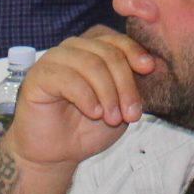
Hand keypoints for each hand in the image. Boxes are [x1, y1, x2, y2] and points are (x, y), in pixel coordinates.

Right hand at [3, 26, 155, 171]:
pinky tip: (94, 112)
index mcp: (92, 49)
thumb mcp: (120, 105)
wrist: (58, 153)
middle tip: (130, 114)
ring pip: (90, 63)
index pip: (116, 40)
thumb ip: (134, 85)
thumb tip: (155, 64)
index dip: (134, 52)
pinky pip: (67, 77)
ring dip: (107, 93)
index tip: (148, 69)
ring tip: (112, 118)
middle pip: (107, 53)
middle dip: (125, 84)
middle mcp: (73, 49)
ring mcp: (54, 59)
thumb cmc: (88, 128)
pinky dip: (86, 96)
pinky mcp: (38, 76)